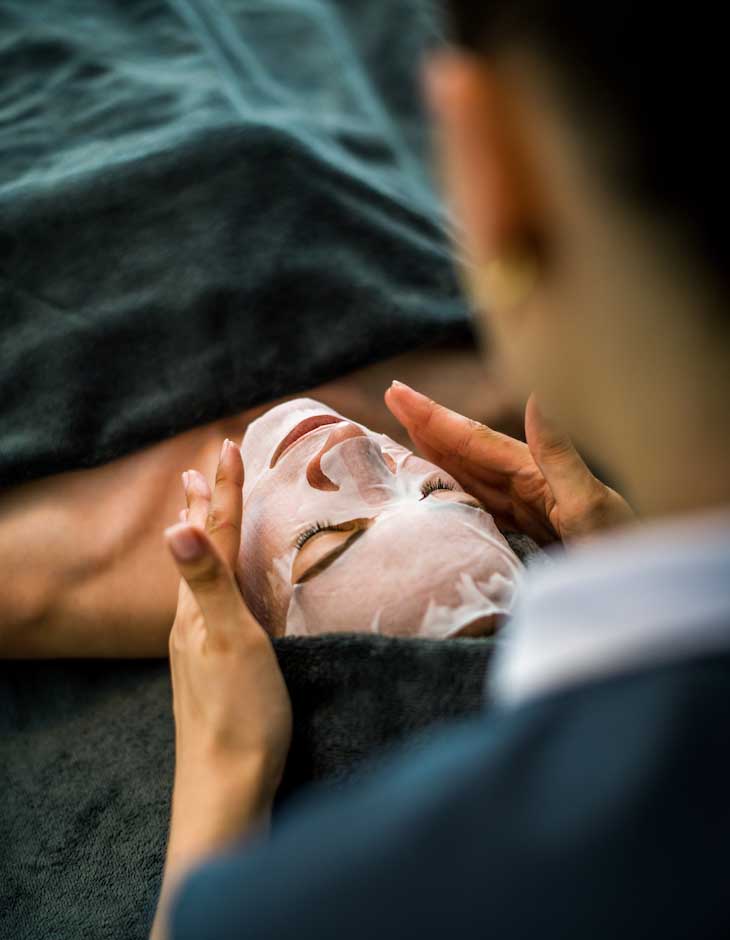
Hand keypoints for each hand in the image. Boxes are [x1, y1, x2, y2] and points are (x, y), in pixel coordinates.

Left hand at [152, 439, 291, 938]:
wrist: (227, 785)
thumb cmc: (237, 713)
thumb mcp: (226, 641)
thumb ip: (206, 584)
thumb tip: (178, 524)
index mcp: (199, 606)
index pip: (213, 533)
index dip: (222, 490)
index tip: (228, 445)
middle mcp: (193, 618)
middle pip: (199, 547)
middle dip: (202, 504)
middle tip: (198, 468)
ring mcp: (202, 644)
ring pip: (203, 573)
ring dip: (204, 534)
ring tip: (197, 510)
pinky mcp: (218, 665)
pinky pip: (213, 600)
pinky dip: (216, 572)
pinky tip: (221, 585)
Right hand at [385, 382, 632, 544]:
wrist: (642, 596)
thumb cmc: (623, 555)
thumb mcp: (590, 506)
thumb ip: (560, 455)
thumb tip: (537, 395)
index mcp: (535, 473)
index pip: (474, 439)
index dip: (433, 416)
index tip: (397, 391)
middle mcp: (527, 485)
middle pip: (466, 450)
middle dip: (427, 424)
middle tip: (389, 399)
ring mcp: (526, 510)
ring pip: (468, 475)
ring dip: (434, 454)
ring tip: (399, 435)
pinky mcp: (525, 536)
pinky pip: (478, 505)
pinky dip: (451, 491)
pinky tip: (437, 488)